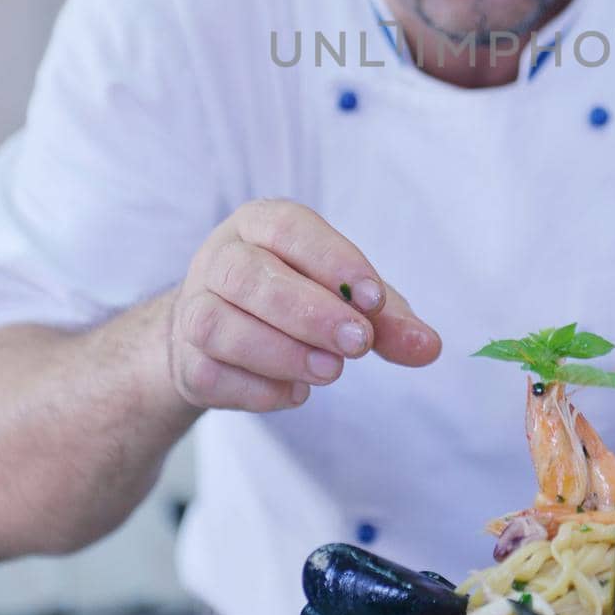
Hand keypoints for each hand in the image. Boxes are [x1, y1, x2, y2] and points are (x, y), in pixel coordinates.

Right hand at [168, 198, 440, 411]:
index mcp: (261, 223)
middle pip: (249, 277)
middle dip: (309, 313)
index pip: (289, 229)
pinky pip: (211, 373)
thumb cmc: (298, 298)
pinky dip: (258, 388)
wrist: (222, 338)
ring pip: (219, 326)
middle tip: (358, 344)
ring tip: (331, 372)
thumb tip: (428, 347)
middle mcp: (220, 258)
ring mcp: (193, 309)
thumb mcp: (348, 297)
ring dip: (281, 352)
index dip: (332, 261)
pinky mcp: (186, 361)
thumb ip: (388, 318)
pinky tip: (295, 391)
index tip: (373, 299)